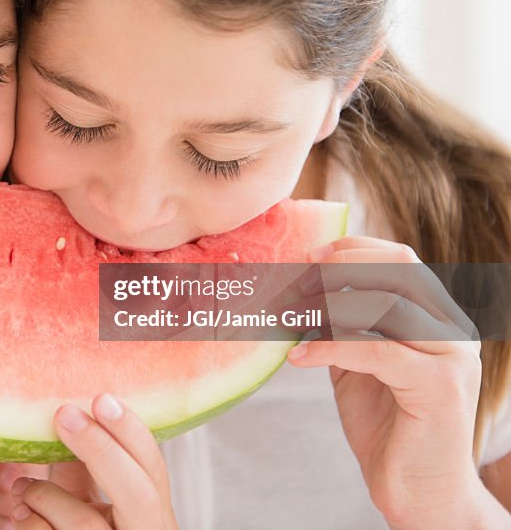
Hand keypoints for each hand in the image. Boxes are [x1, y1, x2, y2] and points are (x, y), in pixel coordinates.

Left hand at [11, 394, 177, 528]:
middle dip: (99, 448)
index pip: (154, 469)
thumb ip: (83, 475)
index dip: (131, 432)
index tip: (100, 397)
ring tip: (21, 494)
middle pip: (136, 491)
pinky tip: (23, 520)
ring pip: (81, 522)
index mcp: (153, 519)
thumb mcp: (93, 512)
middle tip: (64, 413)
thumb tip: (66, 418)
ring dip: (42, 497)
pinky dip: (30, 525)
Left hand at [288, 236, 485, 528]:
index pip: (399, 258)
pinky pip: (375, 350)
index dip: (350, 249)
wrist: (417, 491)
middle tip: (294, 284)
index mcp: (437, 316)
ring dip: (326, 306)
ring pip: (386, 304)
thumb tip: (298, 286)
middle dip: (338, 268)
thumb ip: (340, 323)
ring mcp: (452, 356)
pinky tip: (297, 356)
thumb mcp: (356, 361)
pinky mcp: (440, 387)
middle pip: (398, 268)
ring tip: (287, 318)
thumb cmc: (386, 425)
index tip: (305, 257)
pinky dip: (329, 347)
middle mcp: (453, 329)